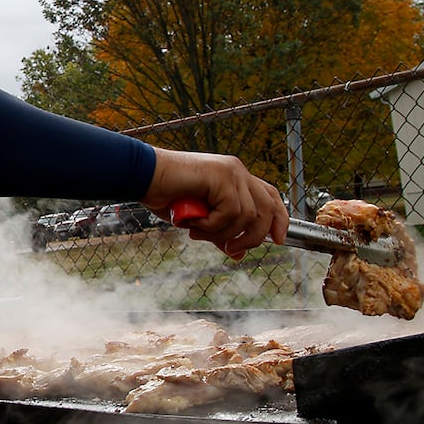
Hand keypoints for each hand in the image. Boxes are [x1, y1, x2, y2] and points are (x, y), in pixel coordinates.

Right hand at [141, 148, 288, 259]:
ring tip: (197, 231)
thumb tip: (238, 253)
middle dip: (254, 236)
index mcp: (235, 177)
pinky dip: (212, 225)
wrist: (144, 177)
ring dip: (222, 232)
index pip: (270, 197)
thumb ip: (221, 233)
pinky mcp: (221, 176)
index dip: (279, 219)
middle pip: (267, 209)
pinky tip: (193, 222)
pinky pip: (230, 212)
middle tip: (231, 248)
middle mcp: (238, 171)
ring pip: (247, 216)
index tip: (279, 240)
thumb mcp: (199, 221)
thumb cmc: (167, 196)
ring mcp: (231, 172)